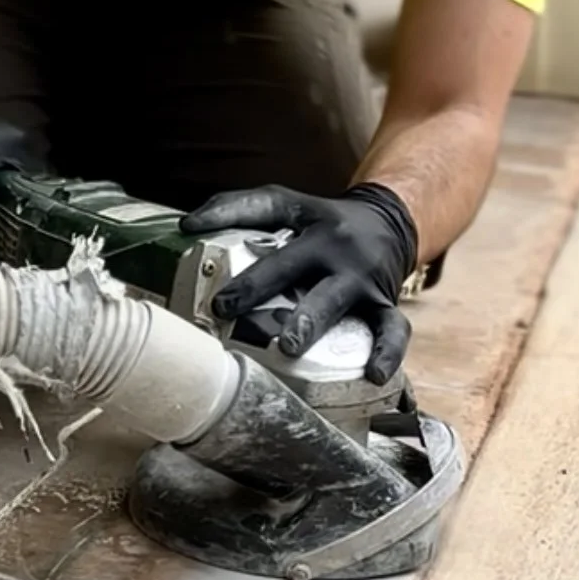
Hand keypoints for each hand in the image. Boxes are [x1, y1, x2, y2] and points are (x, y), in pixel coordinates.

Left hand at [180, 182, 419, 385]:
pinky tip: (373, 375)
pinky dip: (387, 353)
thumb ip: (239, 208)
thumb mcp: (288, 204)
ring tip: (290, 346)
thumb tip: (186, 226)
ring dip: (313, 322)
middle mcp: (334, 246)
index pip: (265, 208)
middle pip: (295, 265)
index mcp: (307, 220)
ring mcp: (361, 276)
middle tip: (226, 308)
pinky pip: (392, 329)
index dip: (227, 216)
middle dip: (260, 286)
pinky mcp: (384, 302)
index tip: (190, 233)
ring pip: (337, 300)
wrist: (391, 224)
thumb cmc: (326, 221)